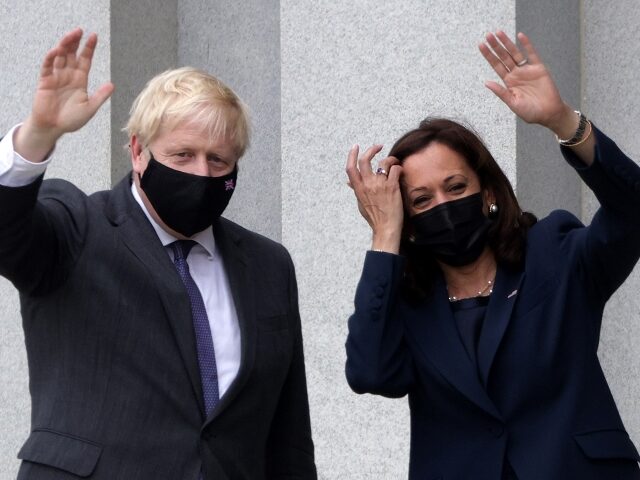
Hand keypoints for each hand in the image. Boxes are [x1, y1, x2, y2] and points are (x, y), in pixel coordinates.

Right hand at [15, 28, 113, 161]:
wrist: (53, 128)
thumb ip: (100, 96)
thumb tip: (112, 85)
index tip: (94, 36)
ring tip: (70, 36)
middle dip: (75, 42)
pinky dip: (51, 58)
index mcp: (80, 80)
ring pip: (60, 57)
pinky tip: (57, 51)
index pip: (85, 60)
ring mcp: (56, 77)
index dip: (89, 48)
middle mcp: (68, 75)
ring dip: (64, 46)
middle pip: (72, 54)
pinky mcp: (45, 81)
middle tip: (80, 30)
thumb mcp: (90, 108)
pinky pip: (47, 67)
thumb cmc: (71, 119)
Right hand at [345, 144, 403, 253]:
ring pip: (384, 162)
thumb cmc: (374, 217)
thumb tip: (348, 182)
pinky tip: (400, 171)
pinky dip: (399, 167)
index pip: (350, 168)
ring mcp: (379, 185)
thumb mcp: (360, 203)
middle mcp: (367, 185)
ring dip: (390, 159)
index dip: (352, 155)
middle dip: (372, 149)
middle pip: (365, 160)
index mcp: (358, 188)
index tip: (355, 147)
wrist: (386, 228)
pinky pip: (395, 169)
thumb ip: (356, 190)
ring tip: (394, 162)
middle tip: (378, 146)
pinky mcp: (392, 187)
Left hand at [479, 31, 573, 133]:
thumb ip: (501, 92)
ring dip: (507, 43)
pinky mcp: (539, 68)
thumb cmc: (530, 112)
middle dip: (495, 46)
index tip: (481, 45)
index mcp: (508, 82)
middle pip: (504, 57)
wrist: (548, 113)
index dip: (489, 56)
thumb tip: (486, 82)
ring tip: (498, 32)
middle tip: (487, 35)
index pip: (496, 66)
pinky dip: (526, 45)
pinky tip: (520, 36)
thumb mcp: (513, 103)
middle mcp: (516, 74)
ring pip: (515, 53)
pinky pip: (532, 54)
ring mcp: (527, 70)